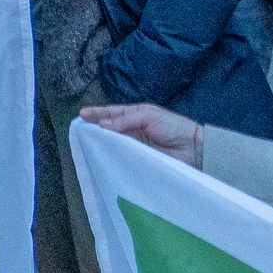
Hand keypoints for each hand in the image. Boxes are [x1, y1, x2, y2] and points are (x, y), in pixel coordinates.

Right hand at [78, 101, 204, 168]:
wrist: (193, 149)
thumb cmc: (173, 127)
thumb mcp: (148, 116)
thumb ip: (125, 119)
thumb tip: (103, 125)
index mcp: (136, 115)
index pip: (113, 112)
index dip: (98, 113)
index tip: (82, 114)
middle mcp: (134, 129)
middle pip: (110, 128)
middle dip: (95, 127)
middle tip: (79, 129)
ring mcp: (135, 145)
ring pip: (114, 142)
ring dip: (102, 142)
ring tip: (86, 143)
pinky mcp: (139, 159)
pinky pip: (122, 155)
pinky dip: (113, 155)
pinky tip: (103, 156)